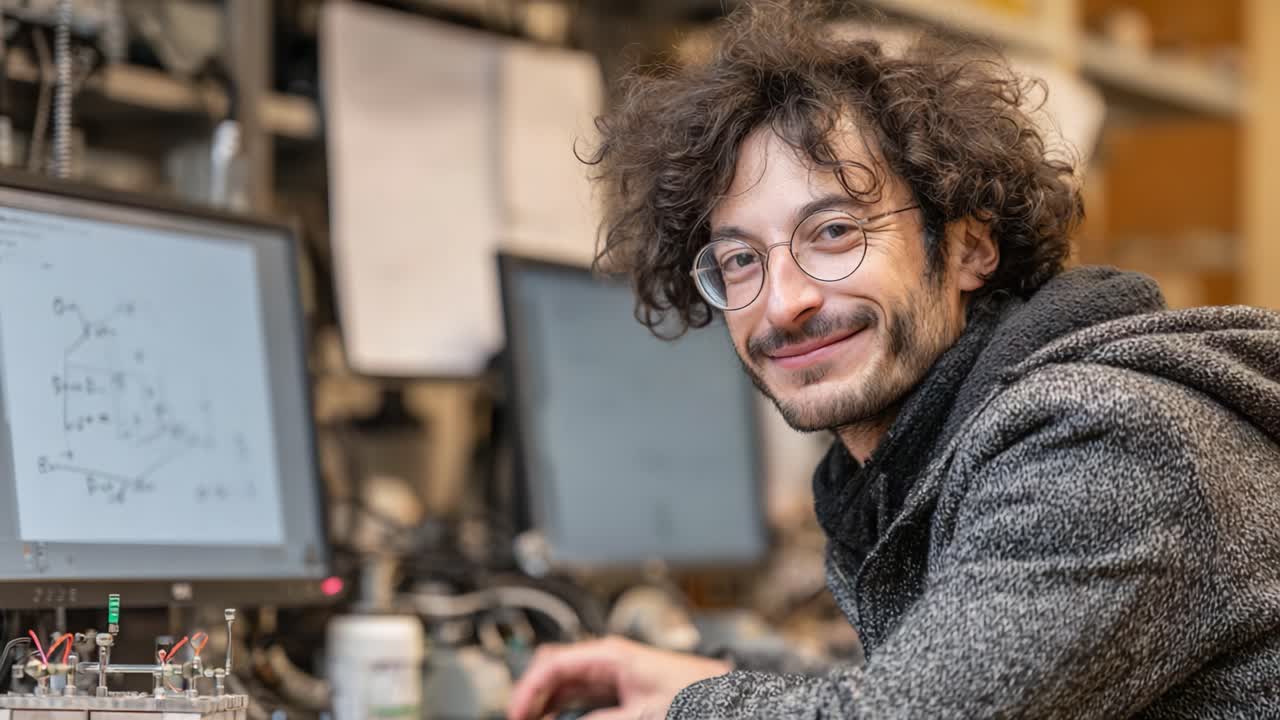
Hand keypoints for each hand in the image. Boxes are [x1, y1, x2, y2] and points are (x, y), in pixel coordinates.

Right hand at [506, 636, 731, 719]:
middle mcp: (606, 661)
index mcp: (610, 655)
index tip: (515, 714)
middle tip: (519, 719)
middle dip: (531, 698)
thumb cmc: (697, 691)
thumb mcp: (646, 713)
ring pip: (562, 688)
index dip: (527, 690)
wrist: (727, 692)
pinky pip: (579, 699)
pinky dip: (563, 711)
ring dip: (545, 706)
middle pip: (552, 673)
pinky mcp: (618, 691)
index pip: (552, 664)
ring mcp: (611, 675)